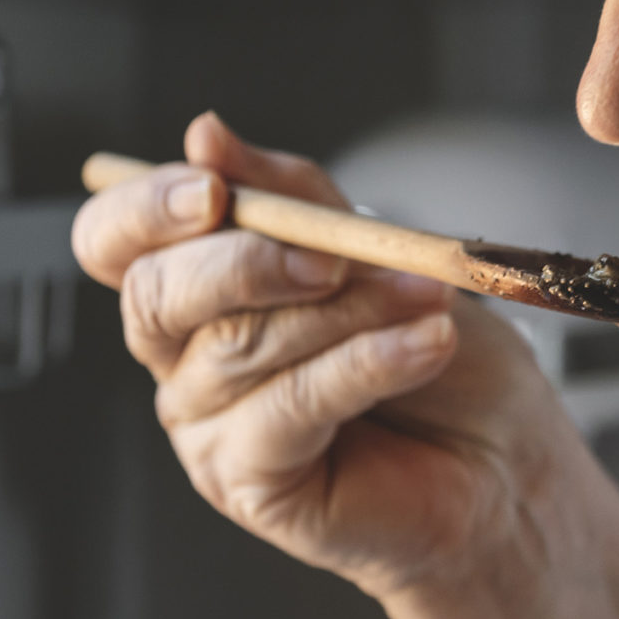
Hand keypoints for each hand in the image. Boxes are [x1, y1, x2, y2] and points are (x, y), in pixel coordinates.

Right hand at [71, 112, 583, 598]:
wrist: (505, 449)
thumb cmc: (433, 342)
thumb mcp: (372, 247)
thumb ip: (290, 199)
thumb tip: (203, 134)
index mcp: (196, 290)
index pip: (113, 240)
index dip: (145, 210)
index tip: (213, 188)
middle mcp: (184, 359)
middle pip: (154, 297)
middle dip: (243, 263)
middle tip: (333, 257)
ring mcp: (209, 428)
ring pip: (242, 346)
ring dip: (347, 310)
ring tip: (428, 297)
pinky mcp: (251, 484)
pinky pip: (292, 406)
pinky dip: (367, 363)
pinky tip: (427, 345)